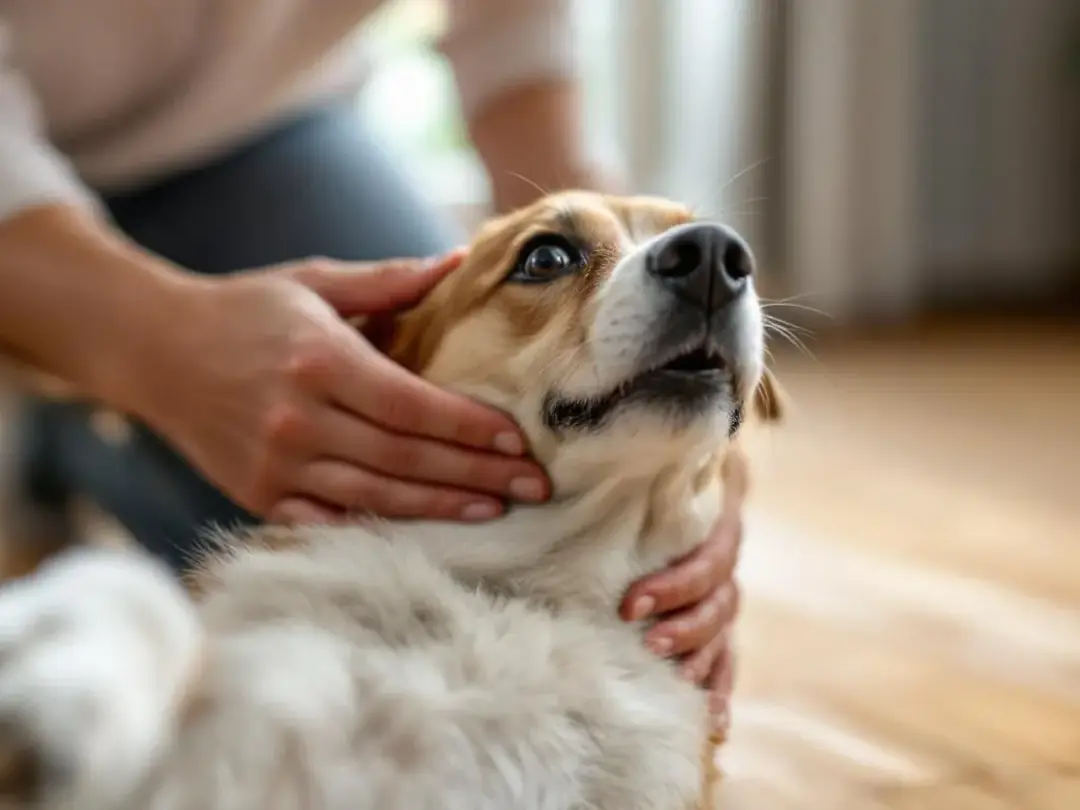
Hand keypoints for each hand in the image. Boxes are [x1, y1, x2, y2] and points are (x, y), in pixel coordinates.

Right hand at [122, 252, 550, 522]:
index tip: (519, 440)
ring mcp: (276, 464)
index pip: (413, 405)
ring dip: (442, 506)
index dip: (470, 427)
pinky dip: (379, 527)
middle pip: (407, 456)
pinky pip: (329, 521)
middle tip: (535, 485)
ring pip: (377, 494)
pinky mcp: (258, 494)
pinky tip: (425, 530)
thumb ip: (388, 281)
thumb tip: (457, 263)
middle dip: (478, 473)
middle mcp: (299, 418)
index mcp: (320, 360)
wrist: (153, 348)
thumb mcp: (313, 282)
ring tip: (495, 509)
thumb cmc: (244, 309)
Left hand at [619, 457, 748, 733]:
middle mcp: (726, 566)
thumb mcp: (659, 467)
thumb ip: (648, 467)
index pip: (706, 562)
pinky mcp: (717, 627)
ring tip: (673, 681)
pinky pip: (727, 662)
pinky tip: (715, 724)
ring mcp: (724, 599)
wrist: (693, 477)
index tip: (629, 604)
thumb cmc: (656, 475)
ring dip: (700, 662)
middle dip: (682, 628)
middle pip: (717, 604)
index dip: (673, 587)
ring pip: (723, 636)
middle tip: (646, 643)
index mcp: (717, 526)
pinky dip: (720, 691)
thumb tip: (629, 461)